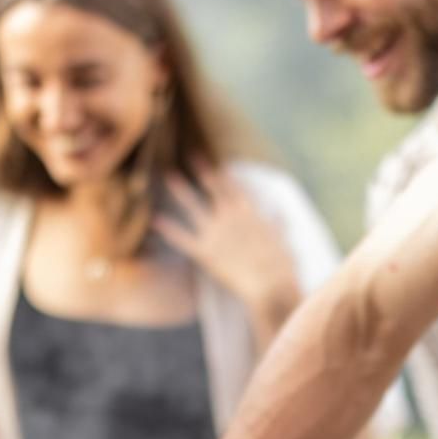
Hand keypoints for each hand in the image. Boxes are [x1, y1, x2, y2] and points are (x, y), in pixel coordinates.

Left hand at [152, 163, 300, 322]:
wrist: (270, 284)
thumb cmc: (281, 265)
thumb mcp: (282, 240)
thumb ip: (277, 223)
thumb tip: (278, 210)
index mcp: (249, 212)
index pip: (234, 188)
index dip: (225, 175)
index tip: (216, 162)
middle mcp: (229, 217)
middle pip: (213, 188)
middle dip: (202, 171)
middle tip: (190, 154)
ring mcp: (215, 233)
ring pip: (193, 206)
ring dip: (181, 190)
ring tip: (169, 175)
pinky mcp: (205, 252)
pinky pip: (182, 238)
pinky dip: (168, 229)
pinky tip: (155, 220)